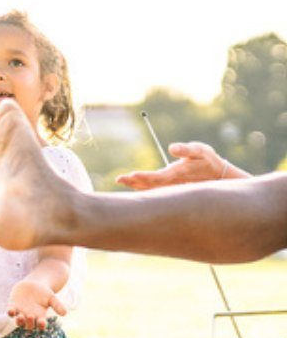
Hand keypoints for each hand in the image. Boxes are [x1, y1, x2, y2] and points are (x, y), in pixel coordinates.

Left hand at [7, 278, 66, 331]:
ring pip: (19, 322)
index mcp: (40, 317)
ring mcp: (21, 313)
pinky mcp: (13, 306)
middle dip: (29, 323)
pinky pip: (10, 313)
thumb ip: (57, 305)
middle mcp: (30, 317)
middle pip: (28, 326)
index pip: (40, 325)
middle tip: (30, 315)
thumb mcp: (52, 298)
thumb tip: (65, 314)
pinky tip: (11, 310)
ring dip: (19, 321)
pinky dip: (10, 312)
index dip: (40, 325)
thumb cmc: (43, 292)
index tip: (42, 322)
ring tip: (20, 316)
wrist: (32, 284)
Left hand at [116, 141, 240, 189]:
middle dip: (134, 182)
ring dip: (136, 186)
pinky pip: (155, 190)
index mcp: (177, 174)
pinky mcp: (171, 188)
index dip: (144, 177)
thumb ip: (186, 149)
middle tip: (119, 179)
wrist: (219, 176)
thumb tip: (172, 148)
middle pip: (150, 185)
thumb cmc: (208, 160)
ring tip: (122, 181)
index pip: (157, 177)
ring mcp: (171, 188)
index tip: (131, 175)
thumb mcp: (200, 151)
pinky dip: (143, 188)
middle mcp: (172, 183)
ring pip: (151, 189)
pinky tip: (134, 185)